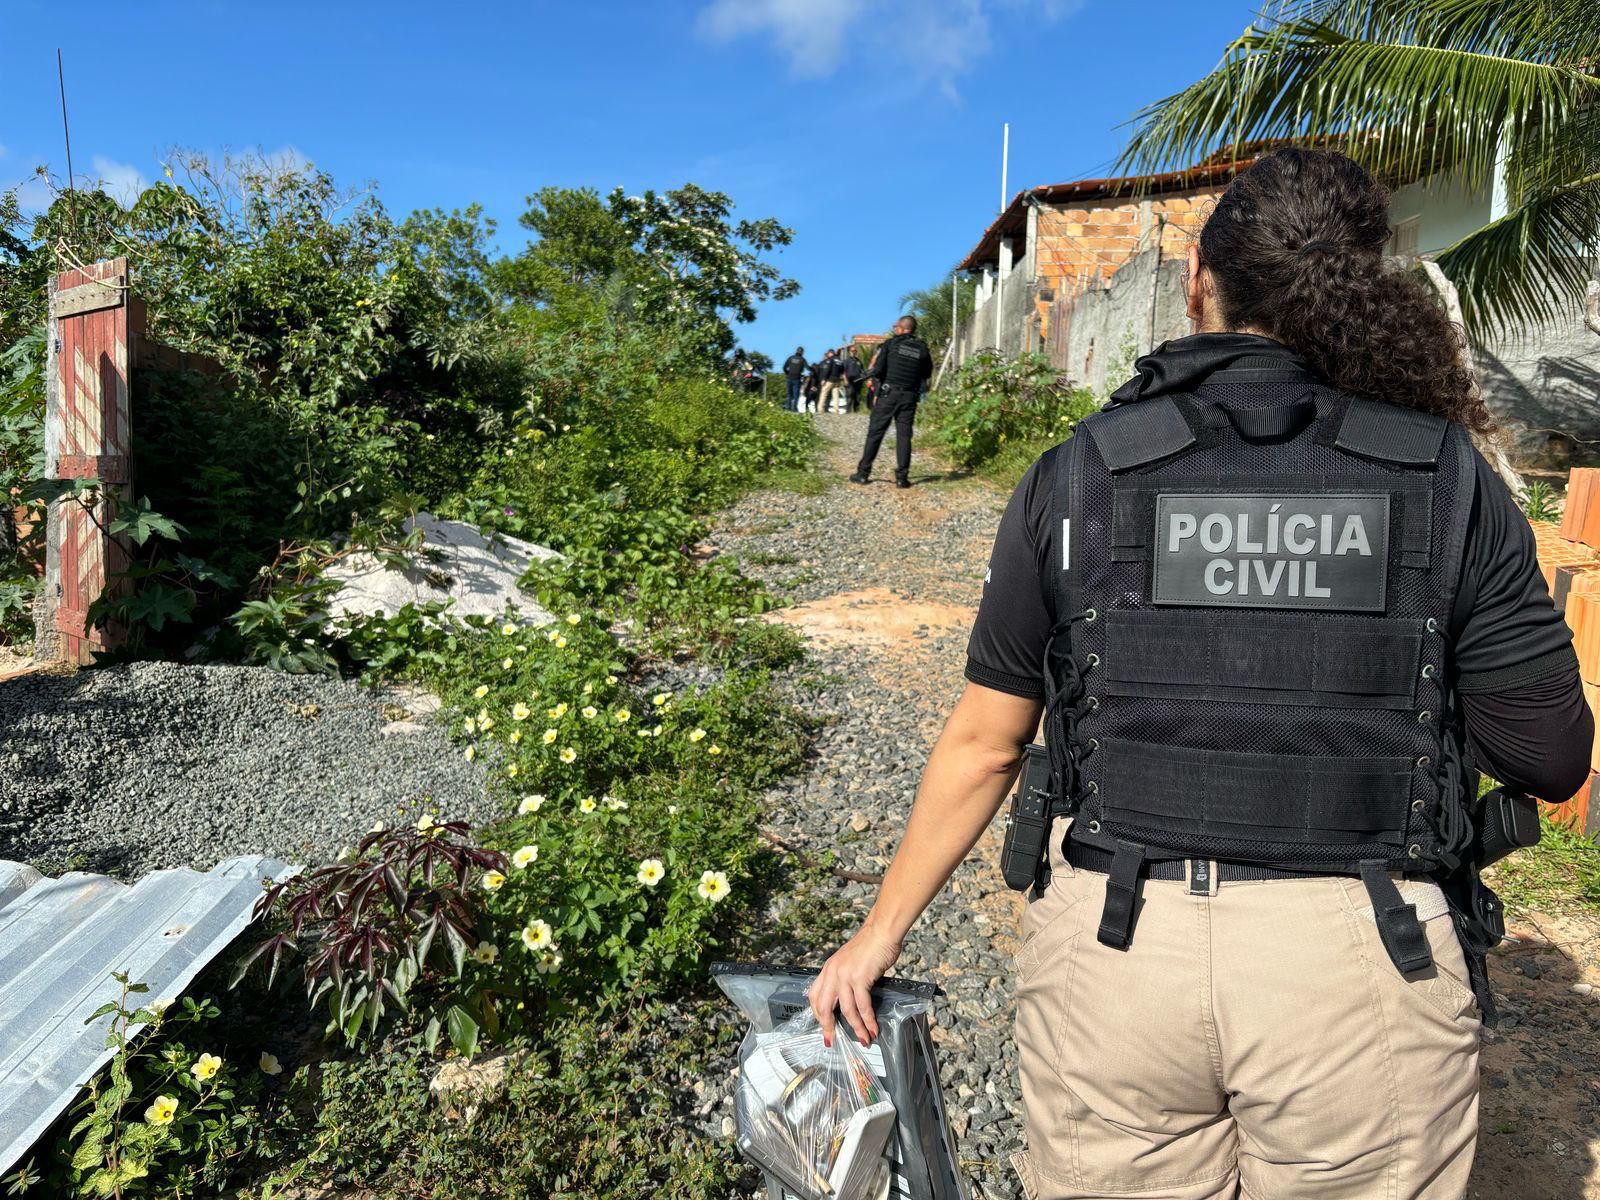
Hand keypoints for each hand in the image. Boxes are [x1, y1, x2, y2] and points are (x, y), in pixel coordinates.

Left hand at [808, 924, 902, 1045]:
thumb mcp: (849, 962)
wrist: (881, 931)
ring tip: (864, 1039)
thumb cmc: (870, 946)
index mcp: (828, 969)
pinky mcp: (860, 978)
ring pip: (845, 1010)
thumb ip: (845, 979)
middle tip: (834, 1041)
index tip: (824, 1029)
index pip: (814, 996)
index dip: (817, 1015)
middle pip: (823, 1007)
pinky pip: (862, 1006)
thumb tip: (849, 1001)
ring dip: (856, 1028)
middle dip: (828, 1027)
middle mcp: (832, 972)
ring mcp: (845, 975)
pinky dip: (868, 1020)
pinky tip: (873, 1028)